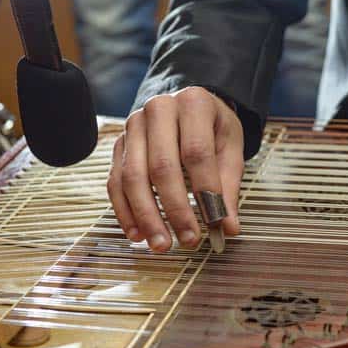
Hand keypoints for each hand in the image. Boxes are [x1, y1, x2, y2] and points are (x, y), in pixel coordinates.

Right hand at [107, 87, 243, 250]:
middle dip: (175, 209)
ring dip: (146, 216)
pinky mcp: (119, 145)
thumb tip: (229, 227)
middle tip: (188, 240)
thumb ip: (229, 187)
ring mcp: (133, 126)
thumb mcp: (231, 148)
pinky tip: (138, 233)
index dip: (205, 190)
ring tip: (161, 244)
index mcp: (193, 103)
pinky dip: (125, 211)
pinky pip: (115, 182)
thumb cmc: (213, 127)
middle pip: (161, 166)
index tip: (215, 221)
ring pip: (133, 176)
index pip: (196, 152)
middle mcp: (158, 109)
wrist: (189, 106)